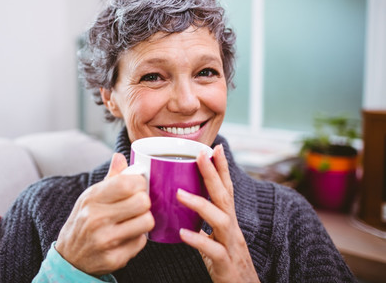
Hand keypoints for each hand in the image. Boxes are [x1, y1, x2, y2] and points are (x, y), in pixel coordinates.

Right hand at [55, 153, 154, 275]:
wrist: (69, 258)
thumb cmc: (84, 221)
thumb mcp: (90, 197)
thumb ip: (110, 178)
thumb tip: (120, 156)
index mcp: (92, 198)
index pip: (128, 183)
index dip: (140, 183)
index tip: (137, 187)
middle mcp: (97, 218)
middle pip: (143, 202)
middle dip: (144, 203)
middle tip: (136, 206)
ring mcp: (105, 240)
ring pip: (147, 222)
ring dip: (143, 221)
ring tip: (133, 221)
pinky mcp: (114, 258)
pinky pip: (141, 242)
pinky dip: (137, 239)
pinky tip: (125, 237)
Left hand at [177, 145, 259, 282]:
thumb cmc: (229, 266)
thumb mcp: (218, 241)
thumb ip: (205, 227)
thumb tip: (186, 210)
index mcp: (229, 222)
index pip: (226, 190)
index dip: (221, 169)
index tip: (215, 147)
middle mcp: (233, 230)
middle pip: (225, 196)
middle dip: (213, 173)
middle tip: (201, 153)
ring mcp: (232, 247)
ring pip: (221, 220)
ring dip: (201, 204)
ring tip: (180, 194)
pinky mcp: (227, 265)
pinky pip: (214, 251)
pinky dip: (199, 241)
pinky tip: (184, 234)